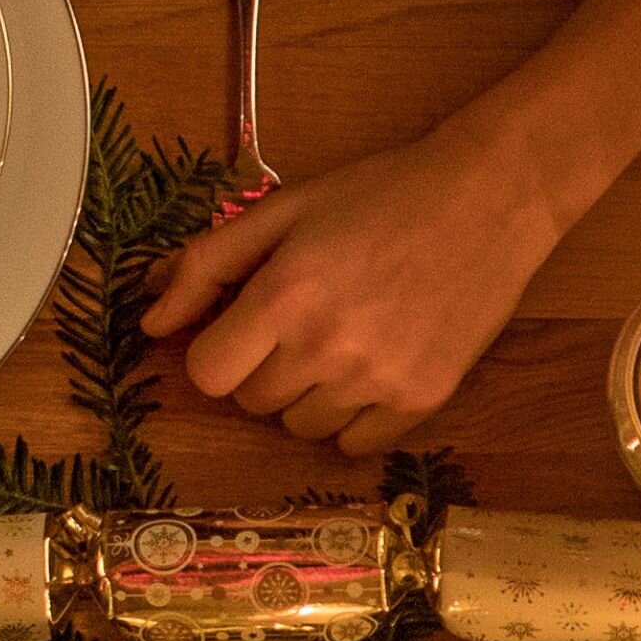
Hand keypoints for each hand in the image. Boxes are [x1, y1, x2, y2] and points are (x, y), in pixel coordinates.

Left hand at [145, 104, 585, 453]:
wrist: (489, 200)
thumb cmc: (379, 196)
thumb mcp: (283, 211)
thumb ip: (206, 265)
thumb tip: (151, 322)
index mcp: (284, 296)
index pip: (208, 374)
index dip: (217, 350)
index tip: (243, 327)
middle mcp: (327, 348)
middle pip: (252, 402)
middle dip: (261, 366)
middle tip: (301, 322)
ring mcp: (378, 380)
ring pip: (300, 426)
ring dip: (304, 394)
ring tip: (340, 342)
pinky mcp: (422, 400)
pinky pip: (354, 444)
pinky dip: (350, 418)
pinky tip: (370, 370)